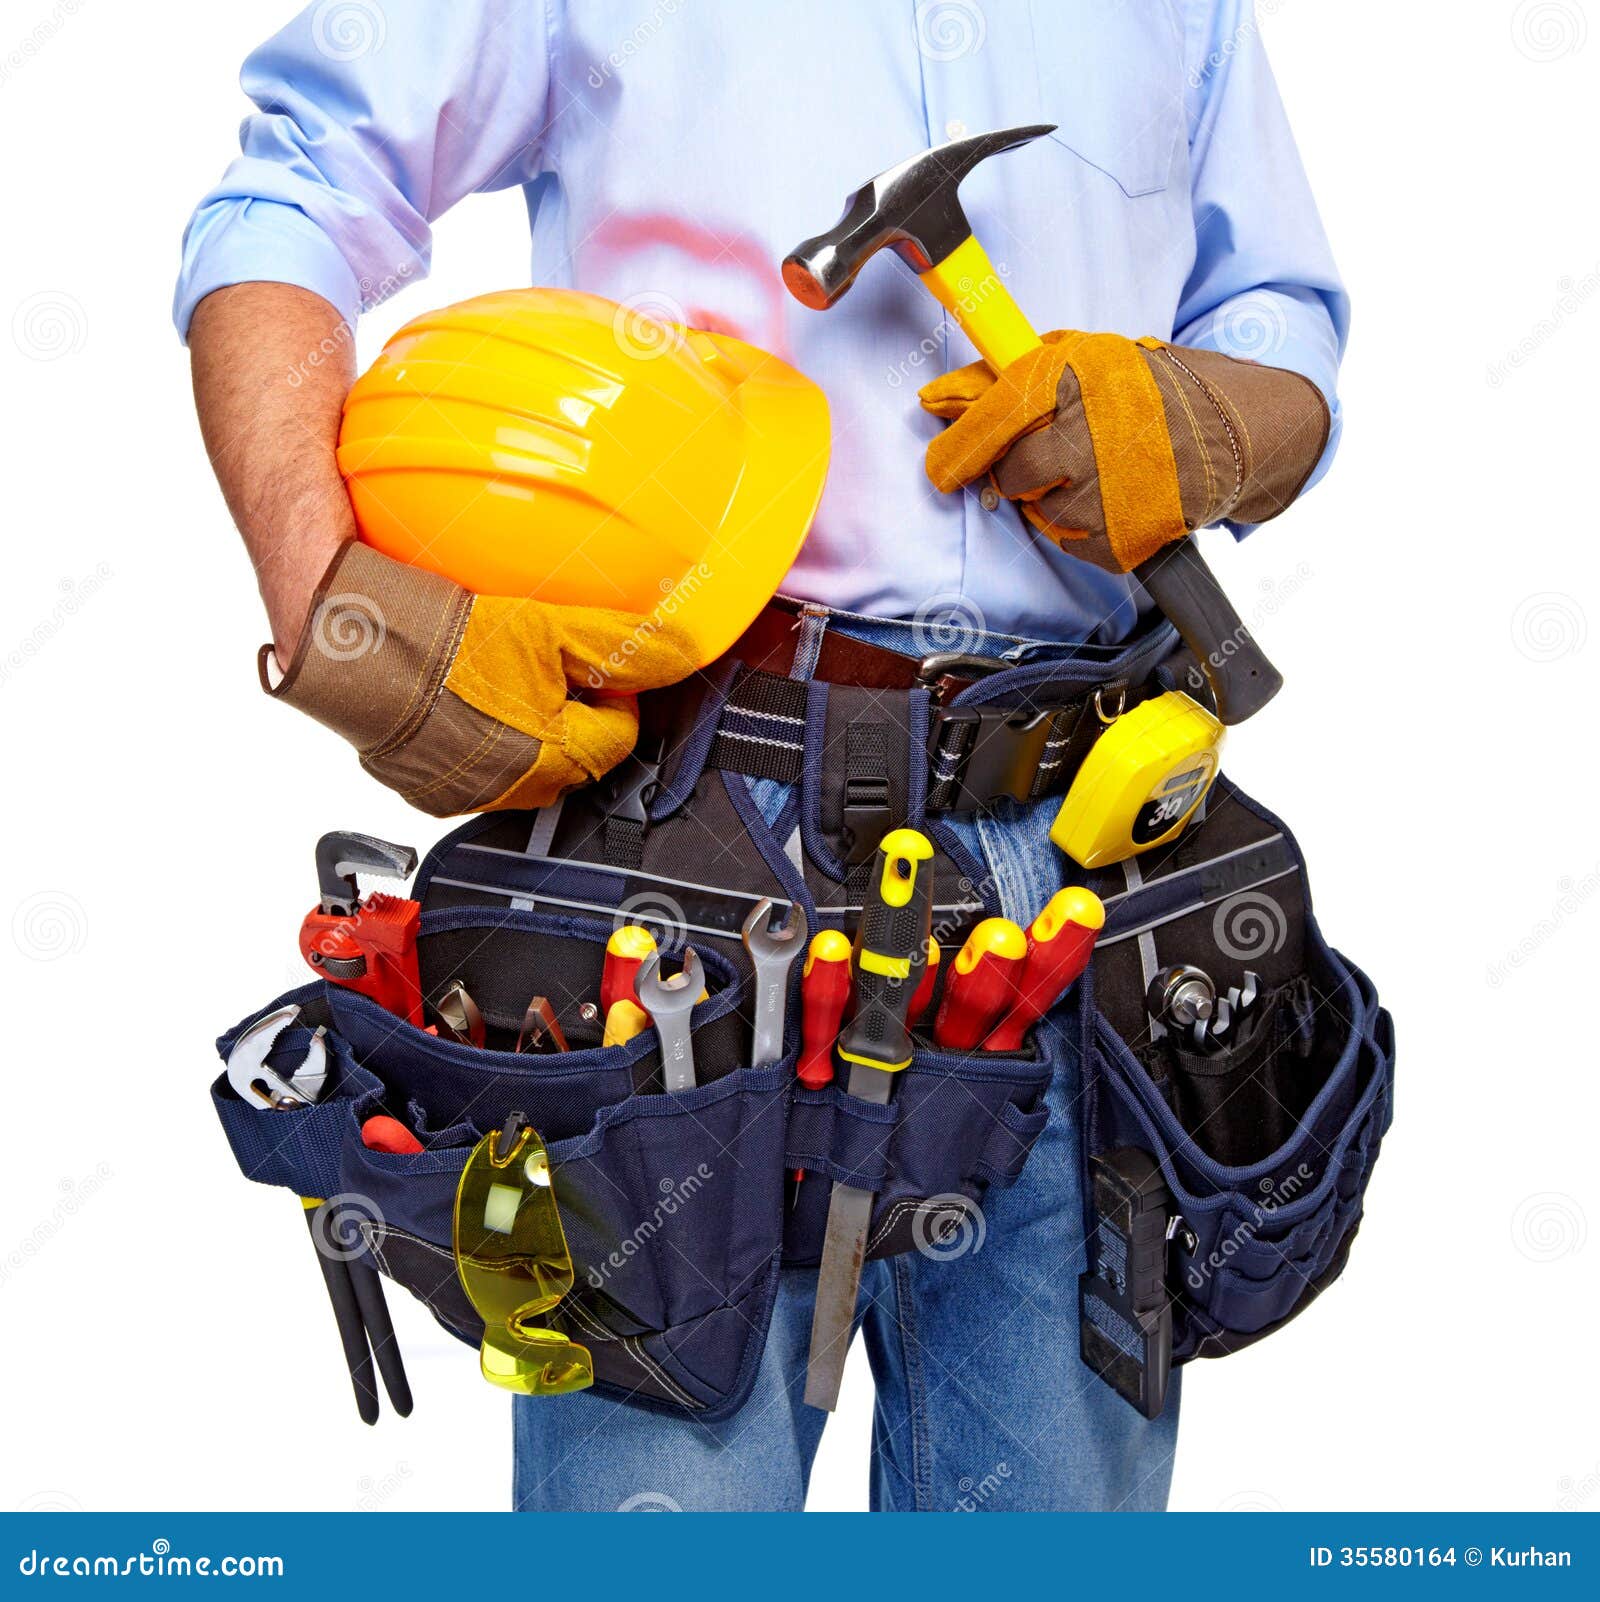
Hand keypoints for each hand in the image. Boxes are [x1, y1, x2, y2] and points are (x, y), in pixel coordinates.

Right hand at [266, 543, 695, 816]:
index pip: (621, 736)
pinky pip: (474, 769)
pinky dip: (481, 740)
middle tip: (556, 669)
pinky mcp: (425, 787)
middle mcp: (516, 789)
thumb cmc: (438, 640)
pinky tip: (466, 698)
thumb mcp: (545, 626)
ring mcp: (468, 792)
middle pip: (577, 757)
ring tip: (509, 680)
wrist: (348, 645)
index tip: (601, 667)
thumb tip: (682, 648)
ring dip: (531, 730)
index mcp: (556, 758)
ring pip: (527, 768)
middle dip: (578, 716)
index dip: (617, 694)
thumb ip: (620, 644)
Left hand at [918, 331, 1328, 573]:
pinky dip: (1082, 528)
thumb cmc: (1147, 389)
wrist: (1232, 429)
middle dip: (1016, 472)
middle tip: (1045, 460)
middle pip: (1011, 475)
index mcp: (1074, 378)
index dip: (957, 449)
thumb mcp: (1081, 358)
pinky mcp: (1122, 535)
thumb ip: (1007, 376)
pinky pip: (1071, 543)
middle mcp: (1088, 435)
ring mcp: (1107, 491)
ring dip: (1054, 499)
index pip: (991, 420)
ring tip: (1095, 472)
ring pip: (1041, 512)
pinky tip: (1112, 498)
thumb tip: (937, 399)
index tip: (942, 467)